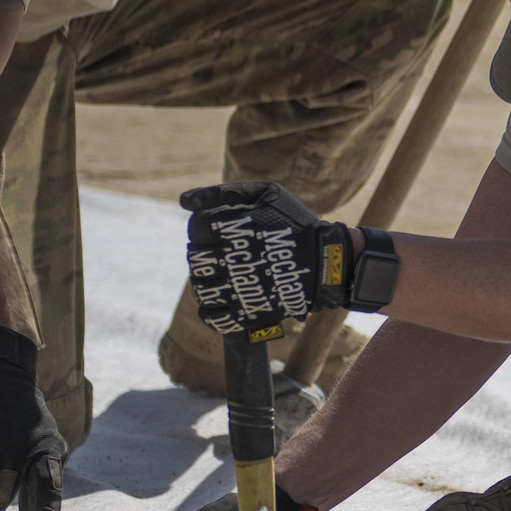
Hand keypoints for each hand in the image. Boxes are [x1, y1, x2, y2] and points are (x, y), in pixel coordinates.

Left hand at [180, 182, 353, 338]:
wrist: (326, 261)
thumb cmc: (296, 223)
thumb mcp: (267, 194)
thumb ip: (224, 193)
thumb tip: (184, 201)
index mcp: (236, 228)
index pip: (196, 228)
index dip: (201, 227)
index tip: (215, 230)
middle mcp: (233, 258)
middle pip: (195, 258)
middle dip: (203, 254)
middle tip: (219, 253)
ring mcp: (240, 288)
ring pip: (201, 288)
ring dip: (205, 281)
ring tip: (220, 276)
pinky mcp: (248, 312)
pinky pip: (214, 317)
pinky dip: (210, 311)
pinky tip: (219, 301)